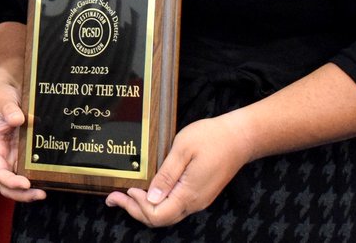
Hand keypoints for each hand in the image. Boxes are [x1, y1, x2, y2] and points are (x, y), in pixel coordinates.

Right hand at [0, 79, 44, 202]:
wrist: (5, 91)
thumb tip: (18, 120)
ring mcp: (10, 155)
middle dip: (21, 193)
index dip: (9, 181)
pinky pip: (27, 170)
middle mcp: (0, 155)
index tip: (25, 183)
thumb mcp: (2, 100)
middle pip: (5, 183)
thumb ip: (9, 110)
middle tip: (40, 194)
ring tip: (45, 190)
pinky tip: (49, 177)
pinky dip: (36, 176)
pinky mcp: (21, 153)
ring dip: (29, 190)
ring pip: (17, 180)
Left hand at [105, 113, 252, 226]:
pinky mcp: (200, 193)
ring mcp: (198, 199)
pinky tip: (147, 190)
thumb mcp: (183, 150)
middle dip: (134, 210)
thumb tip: (151, 197)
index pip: (158, 215)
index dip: (137, 207)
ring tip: (125, 194)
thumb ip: (166, 175)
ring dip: (144, 207)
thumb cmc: (211, 138)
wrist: (241, 137)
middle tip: (114, 196)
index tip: (126, 189)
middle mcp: (194, 203)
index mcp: (189, 194)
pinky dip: (156, 202)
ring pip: (167, 214)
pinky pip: (175, 206)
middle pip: (160, 219)